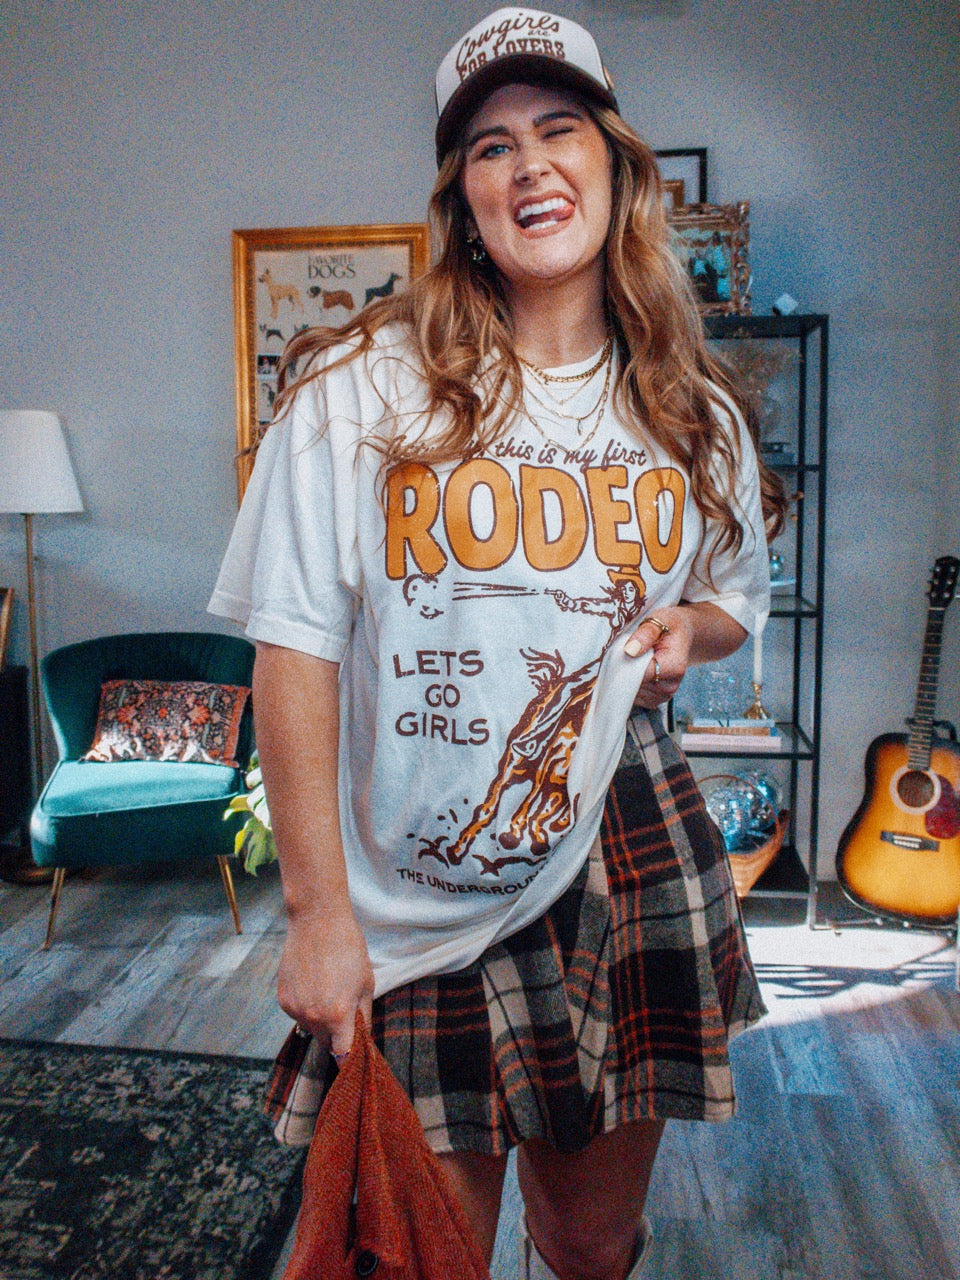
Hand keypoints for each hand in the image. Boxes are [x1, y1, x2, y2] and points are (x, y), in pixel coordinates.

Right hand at [277, 902, 374, 1058]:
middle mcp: (312, 1017)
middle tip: (345, 1010)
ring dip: (320, 1019)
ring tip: (328, 989)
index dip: (349, 1059)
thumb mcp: (365, 983)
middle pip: (325, 1042)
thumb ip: (363, 1017)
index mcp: (337, 1015)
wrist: (317, 920)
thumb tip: (363, 1039)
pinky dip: (305, 1006)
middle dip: (336, 1034)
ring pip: (310, 1028)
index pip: (342, 1054)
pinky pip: (297, 1013)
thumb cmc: (348, 949)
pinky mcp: (282, 999)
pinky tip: (313, 983)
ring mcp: (294, 1009)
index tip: (354, 1058)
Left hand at [623, 606, 693, 708]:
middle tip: (627, 651)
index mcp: (673, 666)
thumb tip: (630, 650)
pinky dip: (629, 685)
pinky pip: (634, 698)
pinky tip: (635, 670)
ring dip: (626, 678)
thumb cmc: (668, 626)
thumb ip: (645, 633)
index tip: (621, 651)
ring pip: (632, 693)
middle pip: (634, 686)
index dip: (625, 664)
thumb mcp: (659, 619)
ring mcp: (663, 695)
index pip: (639, 675)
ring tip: (634, 659)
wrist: (679, 634)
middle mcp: (670, 686)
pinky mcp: (655, 699)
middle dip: (625, 670)